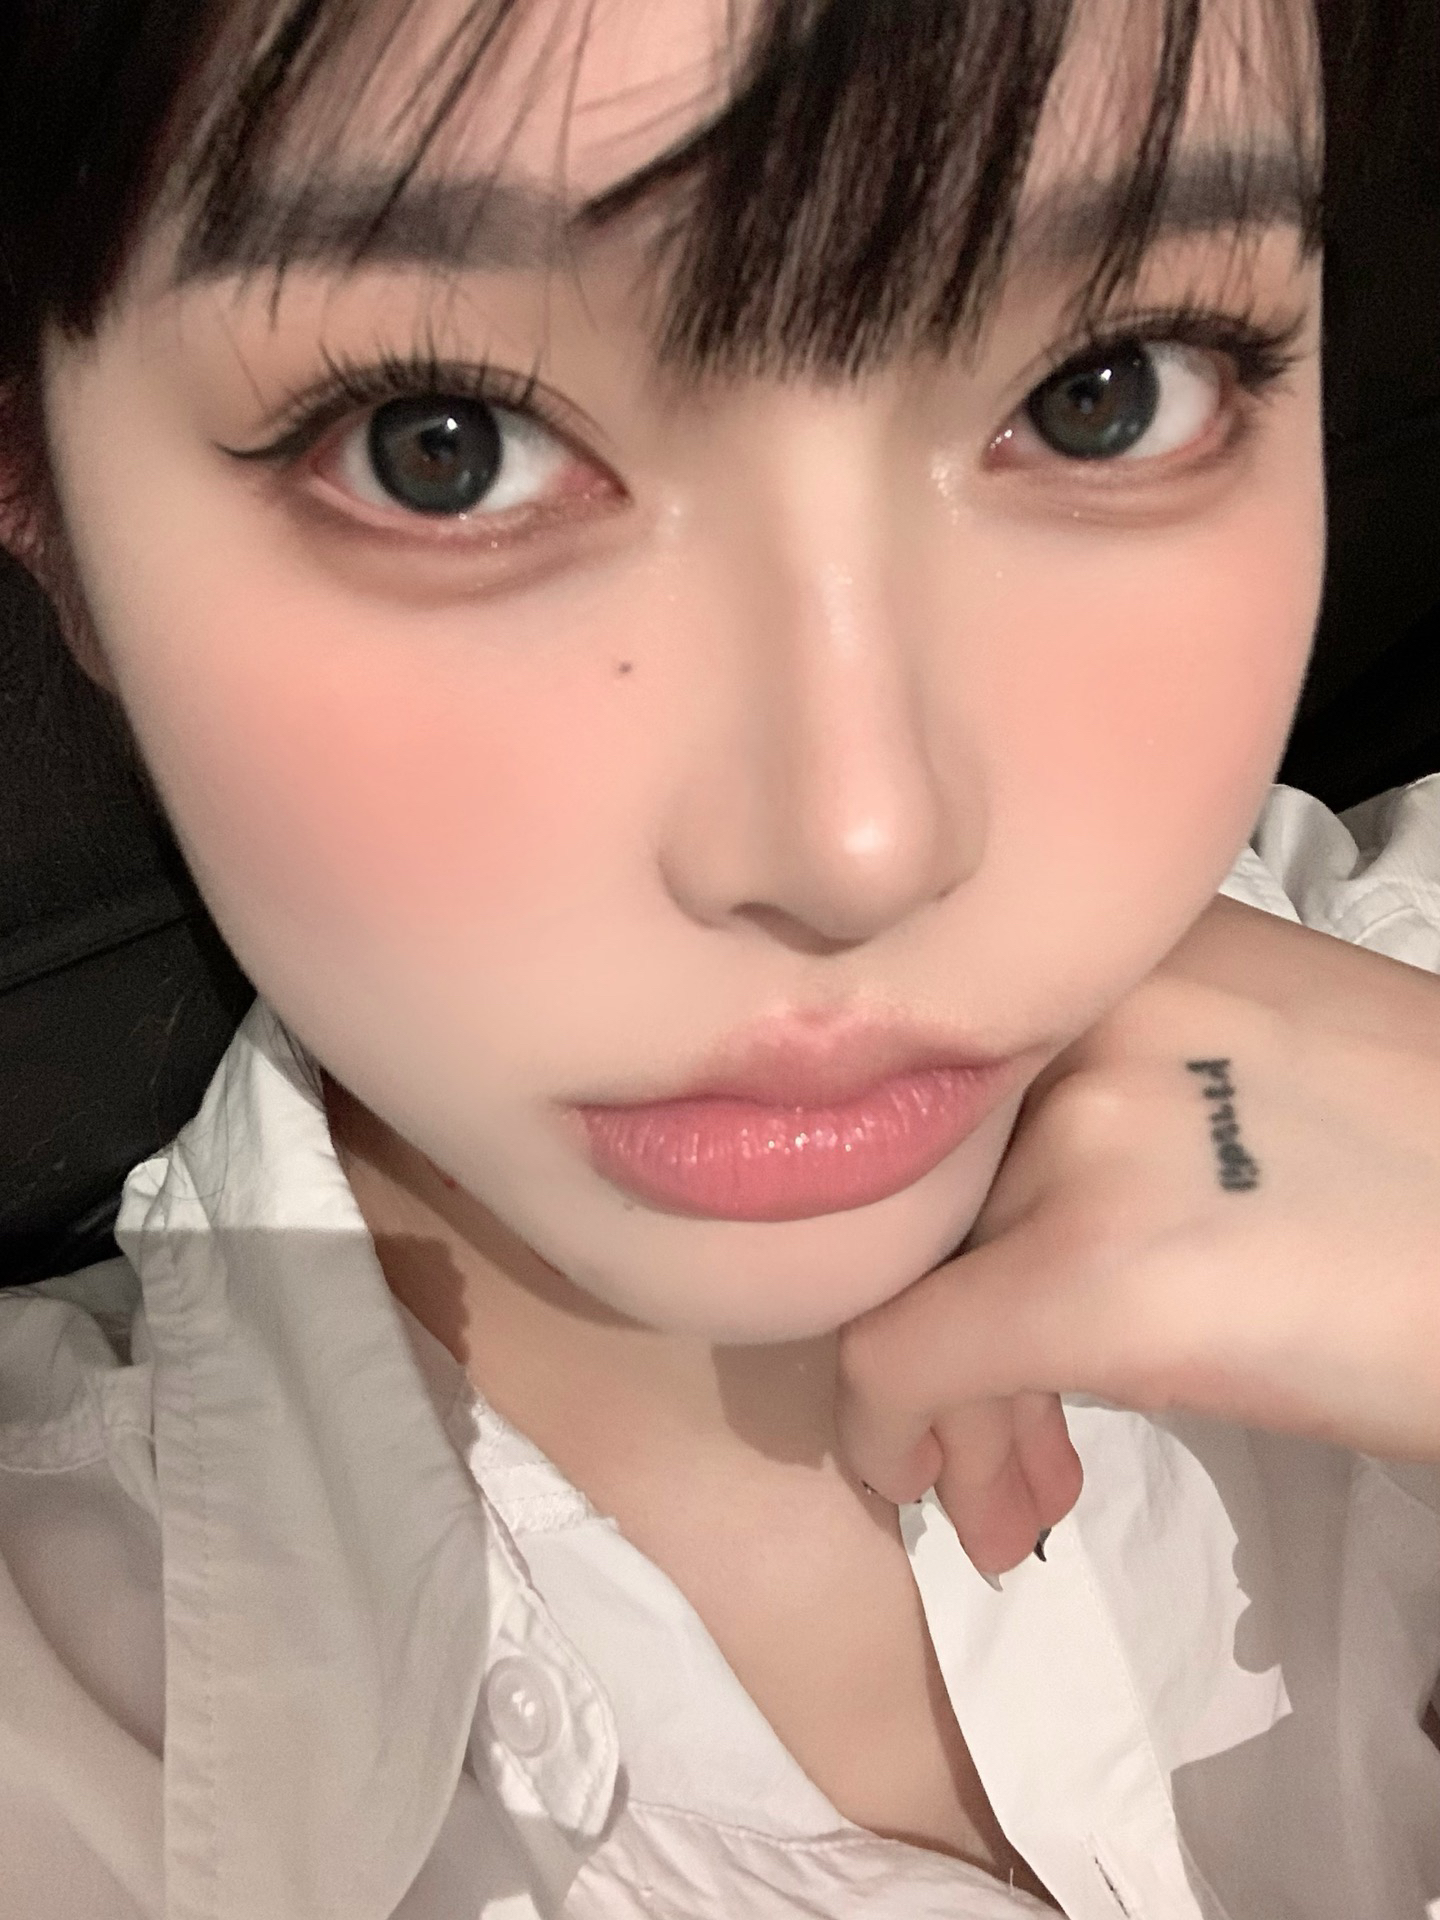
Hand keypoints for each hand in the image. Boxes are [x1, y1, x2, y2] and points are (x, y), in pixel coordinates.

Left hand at [836, 894, 1439, 1574]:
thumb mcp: (1266, 1057)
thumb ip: (1118, 1082)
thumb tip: (1000, 1206)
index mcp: (1128, 942)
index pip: (944, 1074)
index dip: (936, 1206)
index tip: (966, 1289)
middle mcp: (1086, 1007)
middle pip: (922, 1184)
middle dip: (941, 1319)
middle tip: (1000, 1435)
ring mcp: (1085, 1131)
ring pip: (910, 1280)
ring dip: (954, 1408)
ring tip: (1010, 1493)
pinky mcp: (1093, 1276)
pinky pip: (904, 1362)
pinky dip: (895, 1441)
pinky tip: (961, 1505)